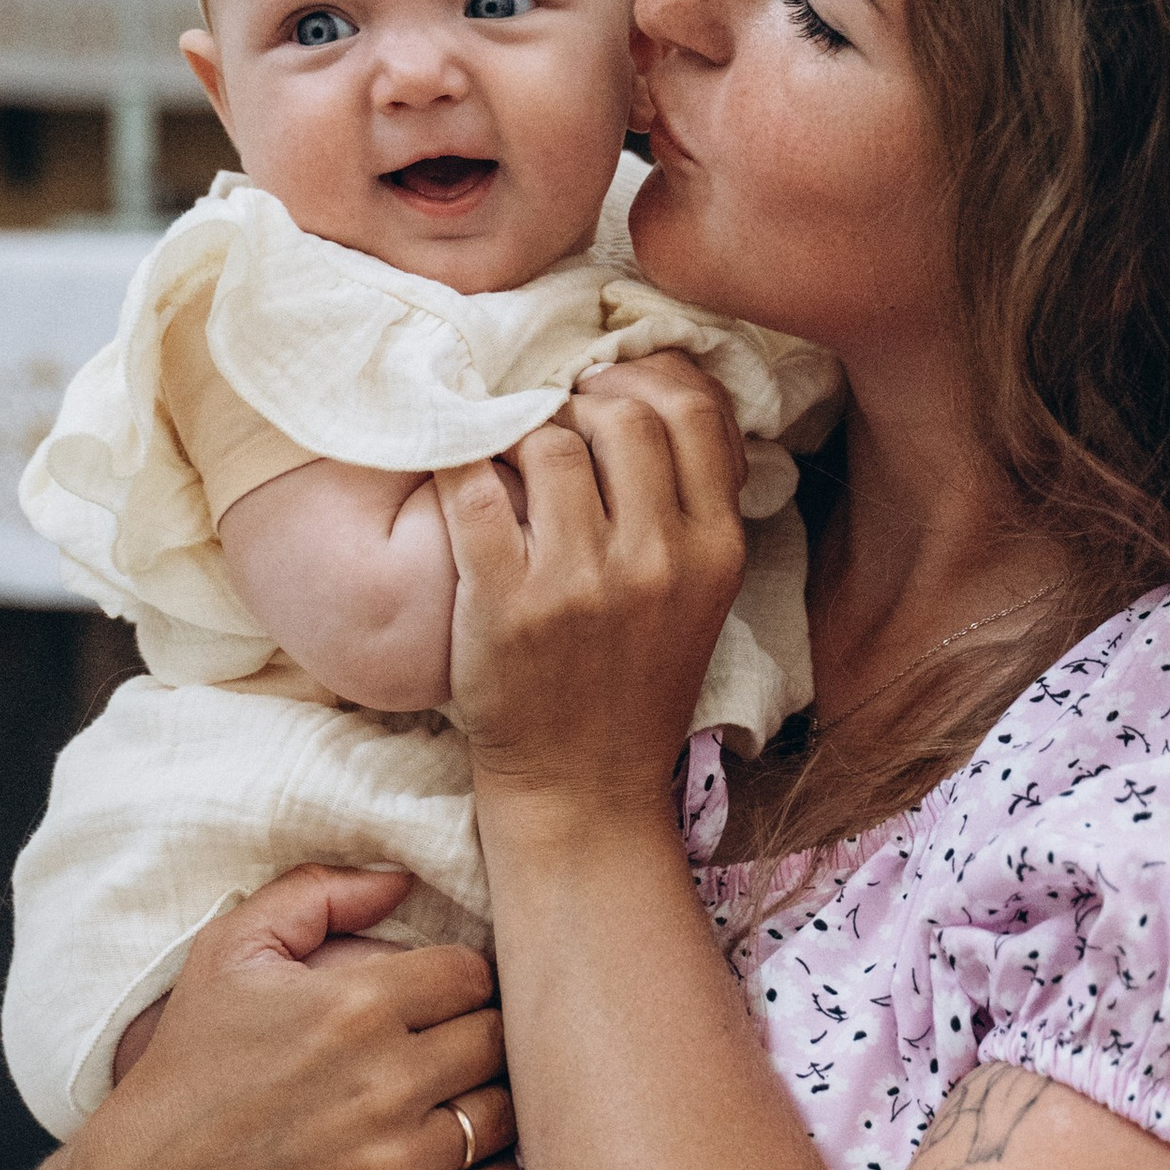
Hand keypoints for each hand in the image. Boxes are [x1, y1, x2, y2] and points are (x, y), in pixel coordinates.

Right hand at [66, 865, 520, 1169]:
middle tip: (457, 1047)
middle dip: (482, 1036)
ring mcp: (393, 1168)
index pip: (472, 975)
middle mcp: (382, 1085)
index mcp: (354, 1006)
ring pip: (507, 1116)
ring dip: (493, 1103)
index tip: (444, 999)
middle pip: (498, 1041)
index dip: (463, 981)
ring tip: (462, 1099)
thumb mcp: (229, 951)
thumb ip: (317, 893)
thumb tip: (403, 877)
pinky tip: (474, 1159)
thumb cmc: (192, 1062)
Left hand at [438, 351, 748, 816]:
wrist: (582, 789)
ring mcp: (579, 584)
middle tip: (550, 421)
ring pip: (548, 440)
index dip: (645, 380)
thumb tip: (660, 397)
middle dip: (578, 401)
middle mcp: (656, 561)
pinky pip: (473, 489)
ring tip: (507, 455)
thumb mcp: (700, 597)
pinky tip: (455, 468)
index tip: (608, 390)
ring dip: (518, 431)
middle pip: (620, 413)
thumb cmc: (634, 684)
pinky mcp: (504, 605)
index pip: (692, 412)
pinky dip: (456, 463)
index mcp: (714, 551)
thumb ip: (692, 508)